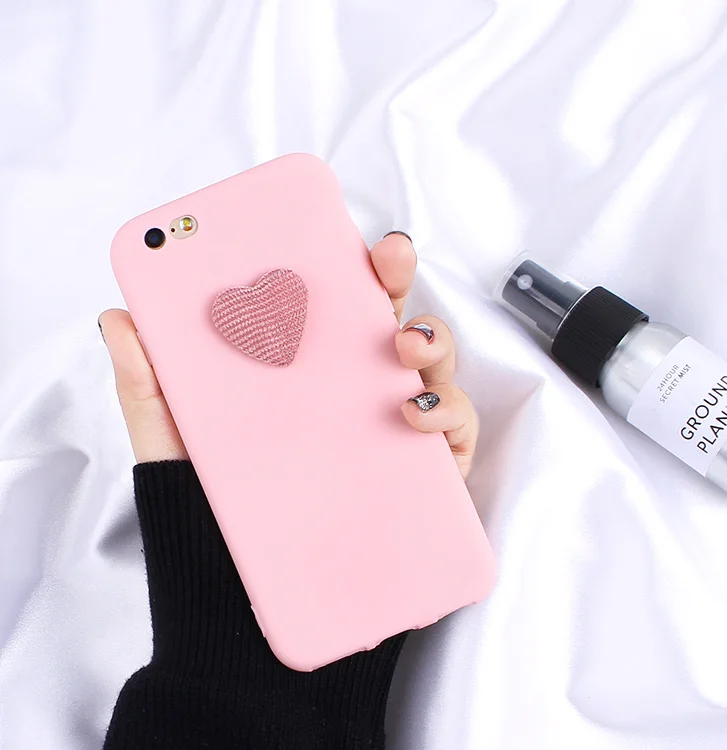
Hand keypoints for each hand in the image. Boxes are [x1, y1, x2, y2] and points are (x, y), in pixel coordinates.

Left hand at [99, 232, 478, 476]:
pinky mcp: (423, 468)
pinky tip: (415, 410)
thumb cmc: (213, 504)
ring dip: (429, 336)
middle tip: (388, 257)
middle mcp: (353, 385)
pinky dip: (447, 409)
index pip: (328, 299)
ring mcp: (393, 422)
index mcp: (302, 365)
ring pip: (430, 360)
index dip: (339, 259)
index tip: (337, 231)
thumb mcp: (176, 441)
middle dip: (395, 274)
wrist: (241, 587)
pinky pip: (452, 426)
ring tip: (403, 342)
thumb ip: (149, 384)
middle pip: (384, 314)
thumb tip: (118, 320)